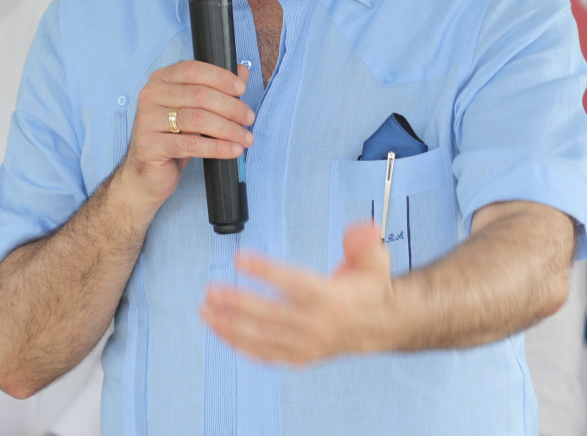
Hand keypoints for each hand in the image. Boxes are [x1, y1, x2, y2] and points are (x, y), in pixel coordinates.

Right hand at [114, 60, 253, 214]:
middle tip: (249, 118)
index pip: (192, 70)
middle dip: (230, 107)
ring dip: (228, 129)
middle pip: (199, 94)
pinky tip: (233, 150)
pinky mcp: (150, 145)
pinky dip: (217, 147)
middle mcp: (150, 96)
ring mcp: (147, 120)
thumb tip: (242, 72)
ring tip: (246, 138)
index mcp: (160, 80)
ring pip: (197, 119)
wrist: (148, 173)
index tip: (242, 89)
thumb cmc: (174, 138)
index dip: (220, 77)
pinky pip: (190, 145)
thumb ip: (217, 89)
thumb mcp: (196, 110)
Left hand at [200, 222, 392, 364]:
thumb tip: (361, 229)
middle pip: (271, 315)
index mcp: (334, 300)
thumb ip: (364, 242)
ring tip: (205, 310)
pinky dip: (239, 345)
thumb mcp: (374, 259)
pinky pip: (265, 355)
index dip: (265, 271)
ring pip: (263, 339)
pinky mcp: (300, 358)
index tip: (238, 258)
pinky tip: (218, 330)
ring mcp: (308, 347)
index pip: (294, 284)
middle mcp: (319, 327)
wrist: (381, 325)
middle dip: (237, 303)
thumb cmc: (370, 285)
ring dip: (230, 326)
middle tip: (210, 290)